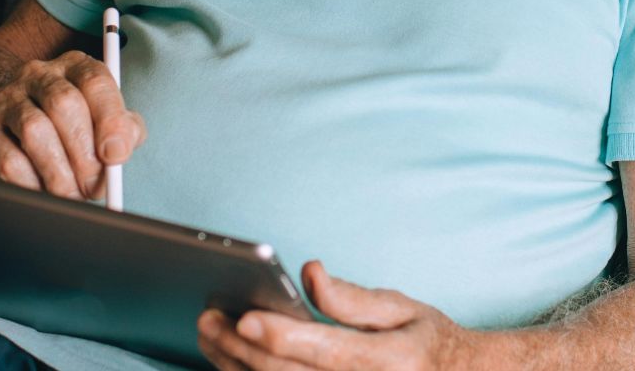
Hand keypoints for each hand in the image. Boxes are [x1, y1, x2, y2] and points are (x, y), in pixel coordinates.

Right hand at [0, 49, 144, 199]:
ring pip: (35, 131)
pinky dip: (32, 184)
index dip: (110, 119)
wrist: (15, 132)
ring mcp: (6, 98)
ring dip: (58, 173)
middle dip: (84, 153)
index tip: (116, 156)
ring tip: (70, 195)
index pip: (95, 81)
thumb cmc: (71, 131)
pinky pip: (8, 160)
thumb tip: (119, 150)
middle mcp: (39, 75)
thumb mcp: (104, 125)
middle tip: (93, 187)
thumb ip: (123, 132)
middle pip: (64, 104)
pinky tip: (43, 193)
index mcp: (75, 67)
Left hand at [197, 260, 473, 370]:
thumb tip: (310, 272)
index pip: (318, 348)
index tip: (242, 315)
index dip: (276, 333)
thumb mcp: (401, 309)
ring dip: (234, 366)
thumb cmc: (425, 343)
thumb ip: (351, 297)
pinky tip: (234, 362)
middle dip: (238, 348)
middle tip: (209, 320)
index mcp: (383, 360)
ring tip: (211, 337)